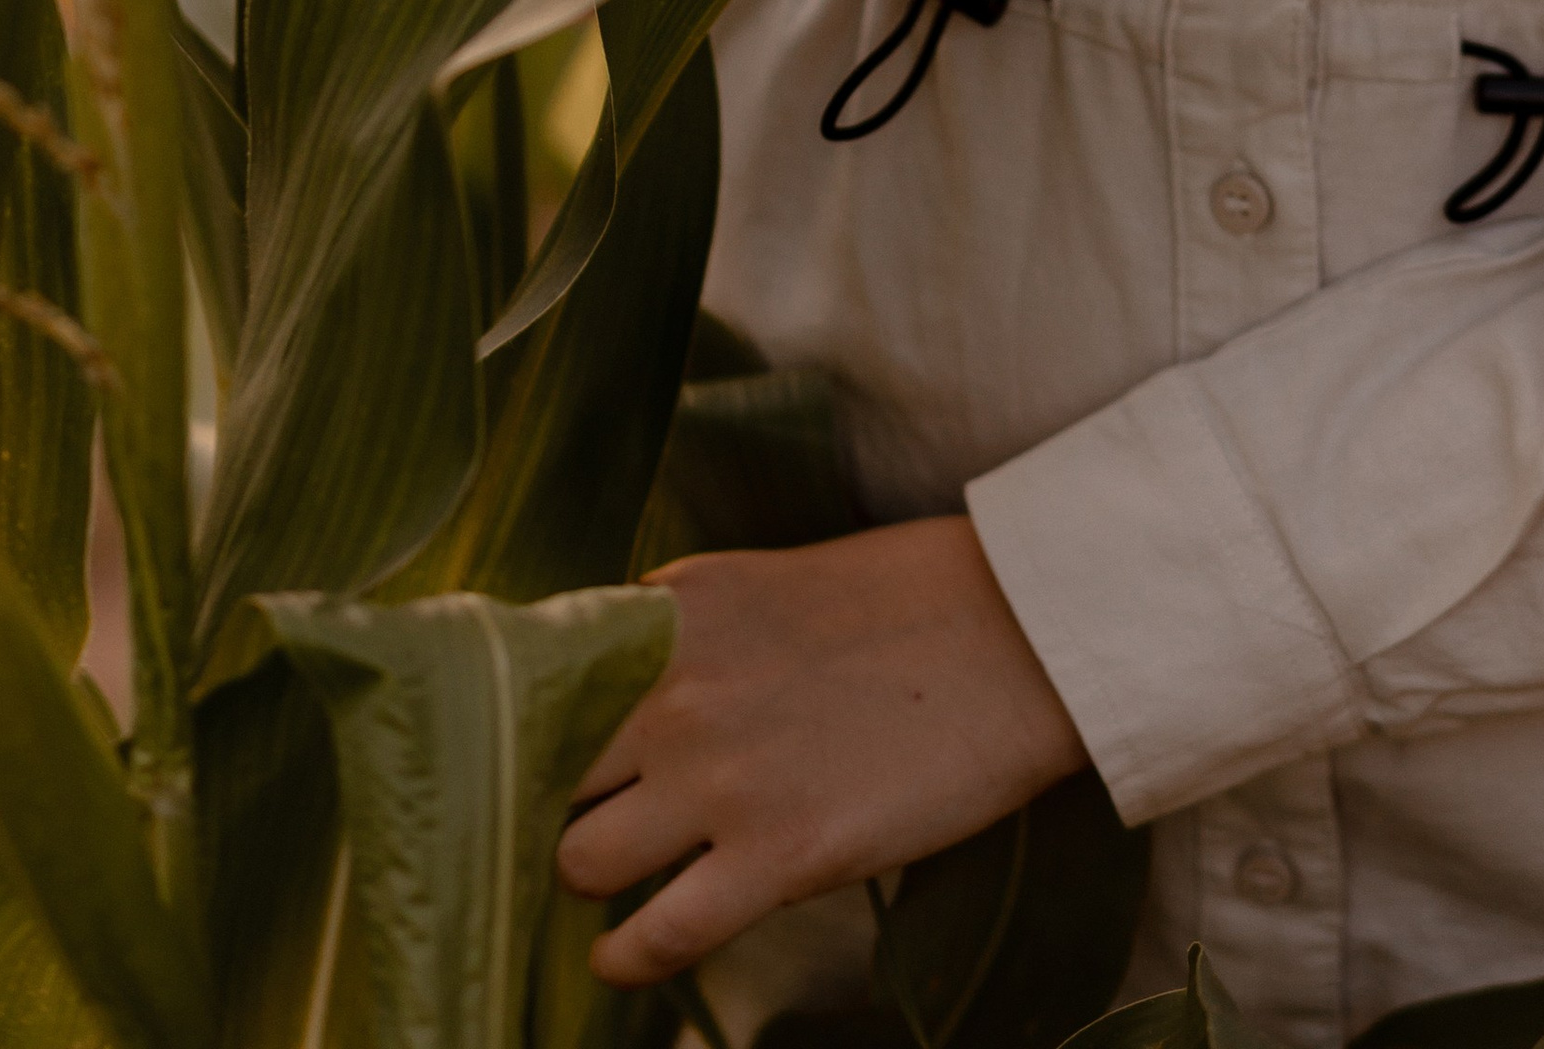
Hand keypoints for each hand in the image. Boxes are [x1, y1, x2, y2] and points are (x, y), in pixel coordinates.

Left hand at [558, 515, 1090, 989]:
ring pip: (578, 861)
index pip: (543, 678)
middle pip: (545, 772)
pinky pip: (653, 938)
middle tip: (576, 822)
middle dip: (552, 802)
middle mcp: (677, 688)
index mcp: (674, 608)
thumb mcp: (766, 584)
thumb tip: (613, 693)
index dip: (524, 727)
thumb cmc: (910, 600)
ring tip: (611, 887)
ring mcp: (722, 777)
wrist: (1022, 633)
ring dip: (587, 879)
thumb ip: (682, 634)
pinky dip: (625, 958)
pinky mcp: (778, 857)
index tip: (521, 753)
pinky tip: (624, 957)